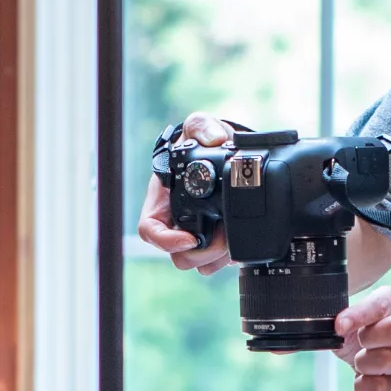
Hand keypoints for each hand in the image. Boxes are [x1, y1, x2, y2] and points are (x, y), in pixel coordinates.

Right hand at [135, 111, 234, 272]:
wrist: (226, 152)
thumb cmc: (202, 143)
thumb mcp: (199, 127)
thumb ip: (202, 126)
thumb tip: (214, 139)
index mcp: (163, 201)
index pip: (150, 231)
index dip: (167, 241)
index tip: (190, 238)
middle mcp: (177, 222)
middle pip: (179, 256)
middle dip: (203, 251)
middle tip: (223, 236)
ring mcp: (196, 235)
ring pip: (200, 263)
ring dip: (219, 256)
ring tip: (233, 236)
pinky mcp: (216, 243)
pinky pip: (219, 262)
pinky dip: (231, 256)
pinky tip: (240, 239)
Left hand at [337, 287, 390, 390]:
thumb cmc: (369, 337)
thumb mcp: (356, 319)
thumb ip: (342, 317)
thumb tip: (322, 326)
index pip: (381, 304)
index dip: (358, 315)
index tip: (339, 326)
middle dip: (368, 338)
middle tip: (359, 342)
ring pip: (387, 360)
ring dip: (363, 363)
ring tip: (361, 361)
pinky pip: (380, 387)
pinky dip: (364, 385)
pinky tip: (364, 379)